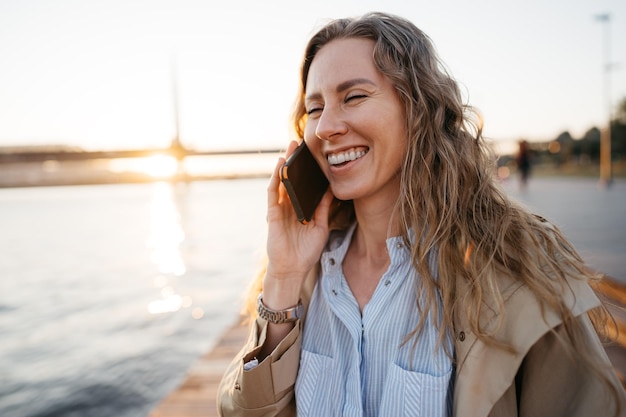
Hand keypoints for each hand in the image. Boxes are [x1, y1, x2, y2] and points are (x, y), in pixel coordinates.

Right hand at [263, 140, 332, 307]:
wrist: (293, 269)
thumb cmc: (306, 251)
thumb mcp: (320, 227)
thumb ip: (323, 209)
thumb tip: (331, 190)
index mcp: (300, 208)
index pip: (302, 185)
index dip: (306, 170)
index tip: (313, 154)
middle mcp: (289, 206)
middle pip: (291, 179)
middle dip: (294, 162)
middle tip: (299, 143)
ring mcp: (279, 209)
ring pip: (281, 182)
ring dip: (284, 165)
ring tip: (289, 148)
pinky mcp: (272, 214)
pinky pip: (273, 193)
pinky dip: (275, 178)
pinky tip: (279, 166)